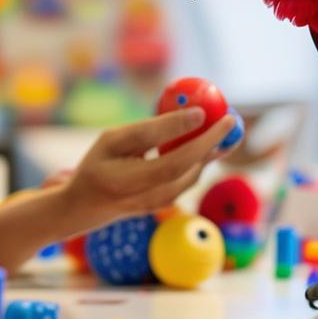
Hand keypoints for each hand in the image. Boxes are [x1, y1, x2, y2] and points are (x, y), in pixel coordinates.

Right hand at [56, 108, 234, 235]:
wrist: (87, 207)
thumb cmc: (98, 165)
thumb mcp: (111, 141)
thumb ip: (147, 131)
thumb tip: (192, 116)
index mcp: (122, 180)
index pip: (162, 158)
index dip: (184, 135)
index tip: (203, 111)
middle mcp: (143, 198)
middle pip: (185, 169)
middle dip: (211, 143)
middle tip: (230, 119)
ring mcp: (157, 206)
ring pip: (191, 176)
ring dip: (211, 151)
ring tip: (226, 127)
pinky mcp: (166, 205)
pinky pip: (189, 179)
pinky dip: (201, 159)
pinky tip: (210, 142)